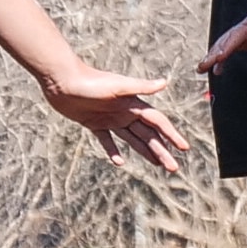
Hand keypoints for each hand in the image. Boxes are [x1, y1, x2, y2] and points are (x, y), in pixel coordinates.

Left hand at [40, 65, 187, 170]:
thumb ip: (141, 86)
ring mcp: (110, 119)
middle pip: (149, 135)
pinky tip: (120, 162)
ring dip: (146, 152)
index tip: (184, 148)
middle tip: (174, 167)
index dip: (172, 135)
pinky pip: (107, 140)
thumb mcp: (117, 86)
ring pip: (133, 139)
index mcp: (133, 104)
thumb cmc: (90, 81)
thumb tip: (165, 83)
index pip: (158, 123)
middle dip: (162, 151)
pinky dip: (113, 151)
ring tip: (158, 165)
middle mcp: (125, 112)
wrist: (62, 80)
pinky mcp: (94, 123)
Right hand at [198, 0, 246, 71]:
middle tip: (202, 67)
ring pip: (228, 41)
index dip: (228, 45)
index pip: (241, 33)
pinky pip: (235, 46)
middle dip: (214, 51)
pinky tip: (218, 68)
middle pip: (229, 37)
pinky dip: (224, 55)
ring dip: (215, 54)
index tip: (218, 56)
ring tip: (202, 69)